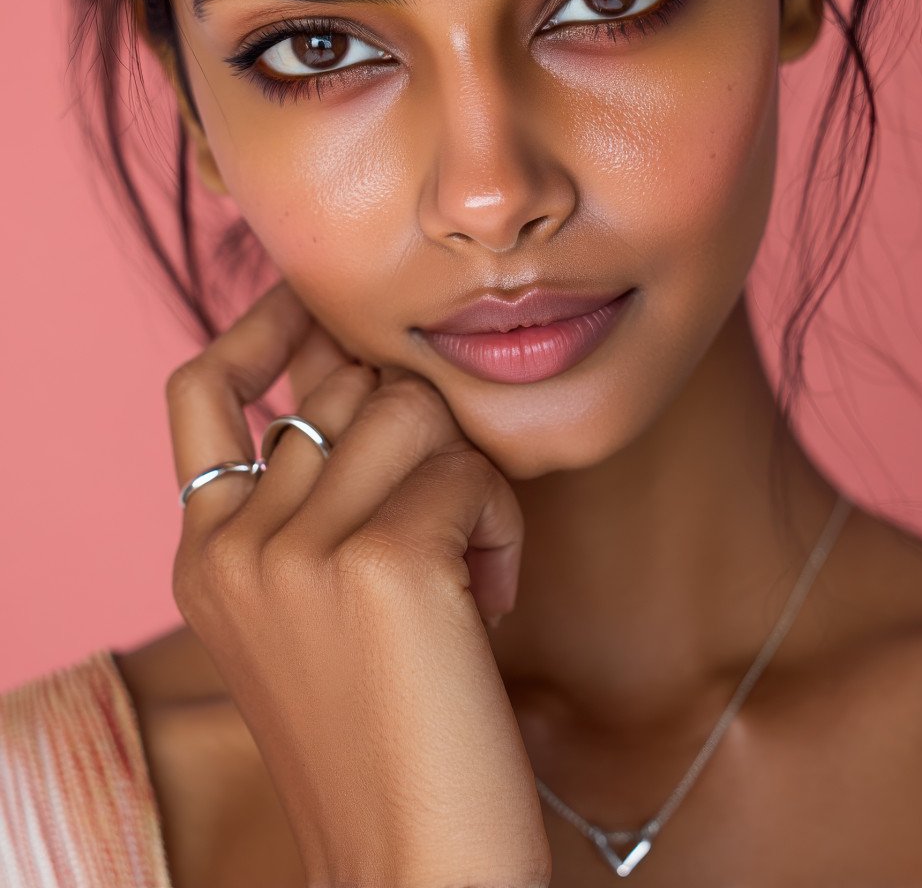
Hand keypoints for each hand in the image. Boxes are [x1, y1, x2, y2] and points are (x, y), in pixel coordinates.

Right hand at [167, 278, 550, 887]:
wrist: (413, 868)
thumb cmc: (384, 735)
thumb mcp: (309, 606)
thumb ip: (307, 497)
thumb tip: (359, 369)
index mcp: (203, 552)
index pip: (202, 385)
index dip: (263, 326)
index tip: (320, 309)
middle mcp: (233, 541)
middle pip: (342, 385)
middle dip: (413, 434)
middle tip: (441, 528)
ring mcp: (298, 550)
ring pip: (412, 409)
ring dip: (464, 479)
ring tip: (467, 573)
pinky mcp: (381, 563)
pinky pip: (469, 469)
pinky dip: (500, 524)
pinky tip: (489, 600)